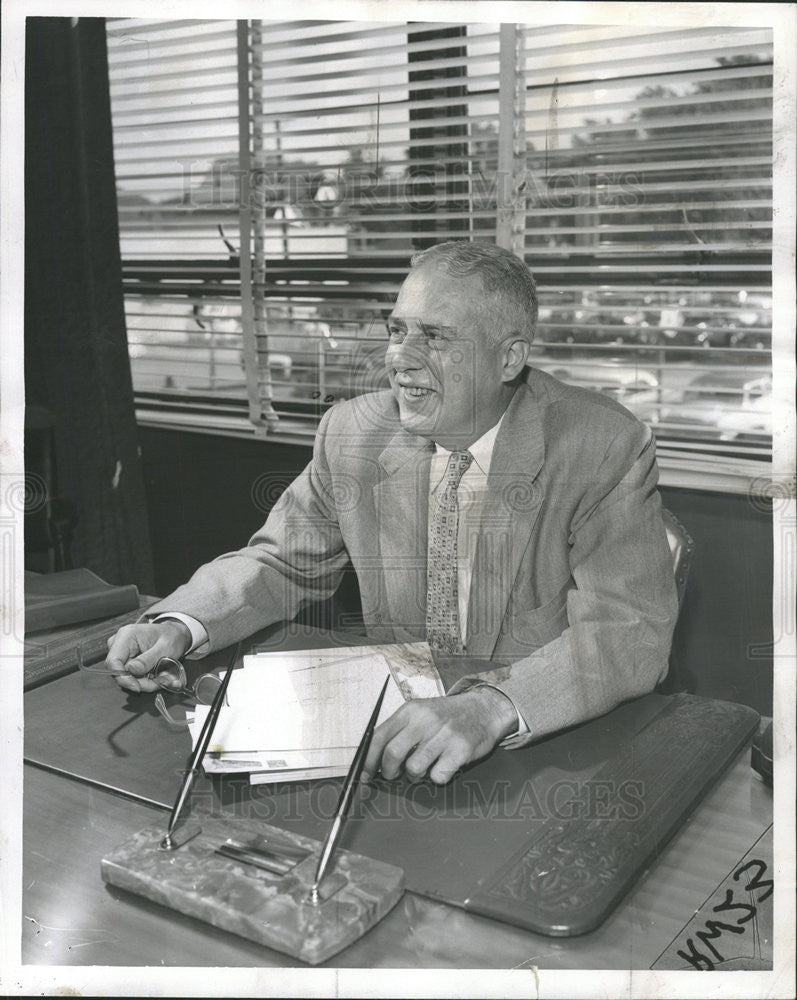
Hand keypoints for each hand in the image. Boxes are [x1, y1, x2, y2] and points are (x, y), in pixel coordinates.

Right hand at [105, 620, 191, 693]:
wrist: (174, 634)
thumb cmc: (171, 637)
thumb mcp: (166, 647)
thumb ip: (148, 659)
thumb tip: (131, 670)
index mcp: (127, 636)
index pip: (113, 661)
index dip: (123, 677)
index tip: (137, 687)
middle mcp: (120, 644)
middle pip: (120, 673)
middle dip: (140, 682)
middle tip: (160, 681)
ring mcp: (122, 653)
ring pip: (128, 677)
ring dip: (146, 682)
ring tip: (164, 677)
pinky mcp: (127, 661)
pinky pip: (133, 676)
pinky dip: (147, 679)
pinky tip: (159, 675)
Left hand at [363, 687, 516, 784]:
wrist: (484, 709)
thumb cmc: (448, 716)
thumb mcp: (421, 713)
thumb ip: (400, 731)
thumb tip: (375, 759)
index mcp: (410, 710)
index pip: (379, 736)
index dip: (368, 760)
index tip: (365, 775)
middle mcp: (425, 720)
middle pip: (392, 754)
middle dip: (389, 771)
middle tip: (394, 775)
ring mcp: (444, 734)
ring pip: (413, 768)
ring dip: (414, 777)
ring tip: (422, 770)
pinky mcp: (460, 749)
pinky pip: (438, 776)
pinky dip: (437, 778)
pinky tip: (442, 767)